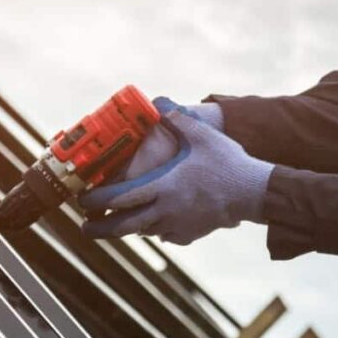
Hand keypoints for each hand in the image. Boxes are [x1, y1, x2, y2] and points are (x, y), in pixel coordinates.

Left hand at [78, 98, 270, 244]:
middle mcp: (166, 210)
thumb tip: (159, 102)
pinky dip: (156, 231)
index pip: (119, 198)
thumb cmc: (228, 163)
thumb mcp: (202, 135)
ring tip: (117, 223)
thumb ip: (178, 118)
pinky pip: (166, 236)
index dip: (96, 200)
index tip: (82, 200)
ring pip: (143, 232)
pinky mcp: (192, 233)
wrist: (254, 192)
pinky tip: (158, 224)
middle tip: (85, 227)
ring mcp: (178, 225)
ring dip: (127, 228)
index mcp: (163, 187)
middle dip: (100, 228)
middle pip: (123, 226)